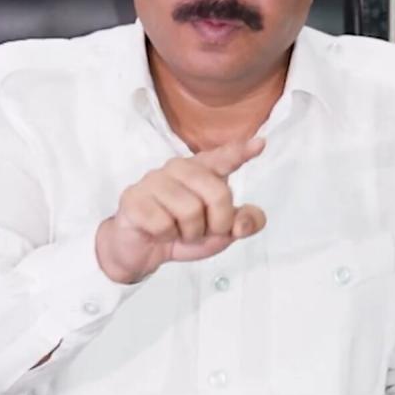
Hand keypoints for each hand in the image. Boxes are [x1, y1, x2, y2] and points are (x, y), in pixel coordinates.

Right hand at [96, 138, 266, 283]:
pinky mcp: (134, 198)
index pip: (223, 158)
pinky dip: (166, 236)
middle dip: (218, 222)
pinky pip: (164, 223)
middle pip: (217, 192)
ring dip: (189, 233)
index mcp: (201, 170)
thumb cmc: (181, 232)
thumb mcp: (219, 233)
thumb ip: (242, 223)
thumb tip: (243, 223)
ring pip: (190, 210)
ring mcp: (154, 180)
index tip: (259, 144)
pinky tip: (157, 231)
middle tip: (203, 231)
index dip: (240, 152)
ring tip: (178, 231)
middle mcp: (178, 168)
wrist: (140, 250)